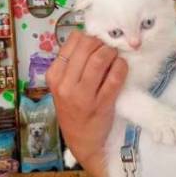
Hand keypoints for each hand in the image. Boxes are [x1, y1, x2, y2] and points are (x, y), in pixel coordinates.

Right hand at [46, 31, 127, 176]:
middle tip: (108, 48)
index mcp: (54, 75)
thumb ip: (72, 64)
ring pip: (99, 58)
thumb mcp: (63, 86)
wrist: (81, 140)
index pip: (73, 41)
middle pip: (87, 46)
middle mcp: (65, 84)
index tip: (97, 41)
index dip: (89, 36)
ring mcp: (83, 95)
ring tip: (114, 57)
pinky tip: (121, 67)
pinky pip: (115, 77)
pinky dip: (121, 67)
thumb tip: (90, 37)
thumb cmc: (73, 110)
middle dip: (102, 42)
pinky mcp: (102, 104)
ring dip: (111, 52)